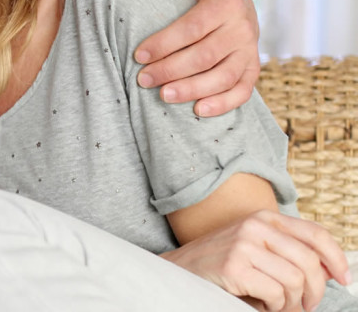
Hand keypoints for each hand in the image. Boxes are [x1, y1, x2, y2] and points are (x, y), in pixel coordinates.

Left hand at [134, 0, 260, 116]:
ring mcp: (251, 51)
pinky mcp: (253, 70)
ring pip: (222, 77)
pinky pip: (243, 91)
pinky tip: (198, 111)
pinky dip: (223, 104)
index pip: (193, 28)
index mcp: (227, 3)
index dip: (165, 43)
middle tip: (143, 79)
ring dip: (192, 89)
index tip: (138, 55)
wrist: (234, 6)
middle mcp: (244, 28)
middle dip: (171, 70)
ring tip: (163, 96)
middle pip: (205, 56)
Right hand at [159, 210, 351, 311]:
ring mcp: (243, 244)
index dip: (337, 258)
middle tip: (305, 306)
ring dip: (291, 303)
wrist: (179, 271)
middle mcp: (255, 226)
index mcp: (264, 217)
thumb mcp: (256, 247)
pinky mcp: (234, 266)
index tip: (343, 278)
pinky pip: (276, 293)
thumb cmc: (221, 264)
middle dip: (314, 291)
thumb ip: (288, 251)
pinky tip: (260, 302)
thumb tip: (330, 270)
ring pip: (295, 281)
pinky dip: (274, 306)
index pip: (315, 234)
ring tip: (277, 305)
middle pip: (310, 262)